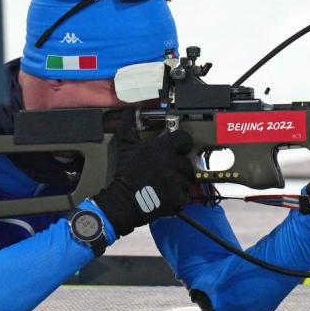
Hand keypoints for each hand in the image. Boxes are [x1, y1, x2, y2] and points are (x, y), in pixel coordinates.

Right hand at [94, 111, 194, 235]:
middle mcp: (169, 163)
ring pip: (187, 178)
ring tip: (164, 184)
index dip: (181, 144)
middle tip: (165, 170)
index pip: (185, 139)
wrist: (121, 201)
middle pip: (186, 161)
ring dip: (179, 182)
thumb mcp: (124, 145)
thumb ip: (129, 124)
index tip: (176, 149)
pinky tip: (166, 194)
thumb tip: (129, 109)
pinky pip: (186, 194)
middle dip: (178, 166)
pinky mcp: (177, 197)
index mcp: (159, 148)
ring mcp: (174, 181)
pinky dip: (178, 196)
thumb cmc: (124, 173)